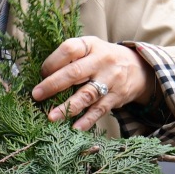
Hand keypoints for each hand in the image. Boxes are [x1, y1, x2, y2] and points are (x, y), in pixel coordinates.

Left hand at [31, 36, 157, 129]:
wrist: (137, 68)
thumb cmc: (102, 58)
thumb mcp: (90, 48)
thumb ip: (70, 57)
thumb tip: (42, 77)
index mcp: (91, 45)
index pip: (69, 49)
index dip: (52, 61)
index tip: (41, 73)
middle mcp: (101, 61)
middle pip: (75, 72)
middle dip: (53, 84)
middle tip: (36, 95)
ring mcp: (110, 80)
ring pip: (87, 94)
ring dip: (68, 107)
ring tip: (52, 117)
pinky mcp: (116, 97)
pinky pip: (99, 110)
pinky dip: (87, 120)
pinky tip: (74, 128)